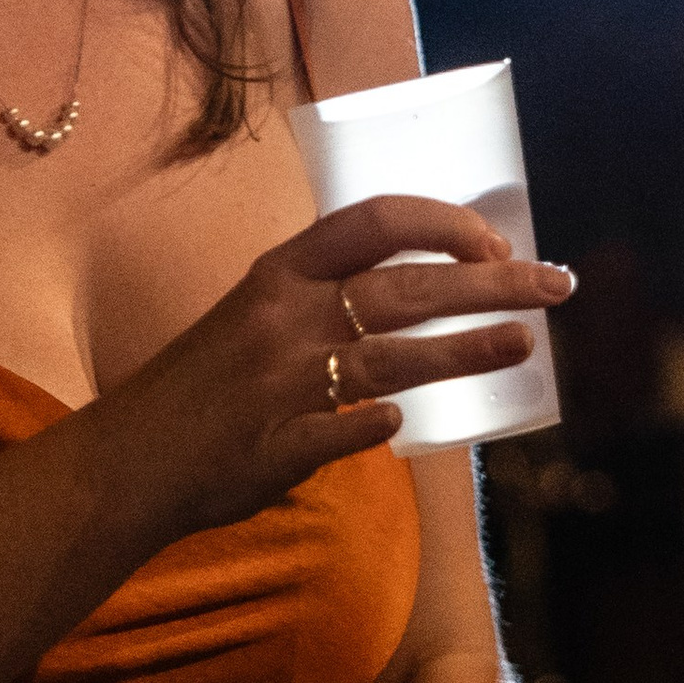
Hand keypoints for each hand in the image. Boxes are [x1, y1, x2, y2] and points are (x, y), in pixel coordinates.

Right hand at [108, 199, 572, 540]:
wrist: (127, 460)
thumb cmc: (203, 385)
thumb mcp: (255, 316)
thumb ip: (325, 299)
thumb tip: (421, 286)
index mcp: (279, 273)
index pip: (374, 222)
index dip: (442, 224)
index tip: (496, 240)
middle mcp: (283, 317)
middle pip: (403, 286)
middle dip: (488, 282)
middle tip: (555, 286)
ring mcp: (281, 384)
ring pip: (390, 355)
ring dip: (464, 348)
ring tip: (523, 343)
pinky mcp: (276, 448)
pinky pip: (342, 431)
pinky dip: (376, 423)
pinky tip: (408, 422)